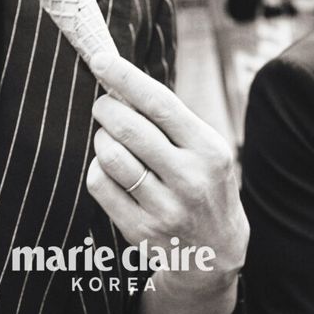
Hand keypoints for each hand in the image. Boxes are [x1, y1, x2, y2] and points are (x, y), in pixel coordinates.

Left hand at [86, 54, 247, 300]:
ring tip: (109, 137)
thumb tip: (121, 82)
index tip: (100, 59)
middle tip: (104, 105)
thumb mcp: (206, 149)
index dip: (125, 78)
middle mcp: (190, 179)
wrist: (215, 253)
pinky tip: (109, 168)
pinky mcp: (141, 230)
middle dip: (105, 107)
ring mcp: (165, 208)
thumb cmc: (204, 184)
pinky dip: (97, 168)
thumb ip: (171, 120)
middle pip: (128, 128)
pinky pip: (100, 184)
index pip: (160, 103)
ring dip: (101, 138)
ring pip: (110, 156)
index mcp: (209, 150)